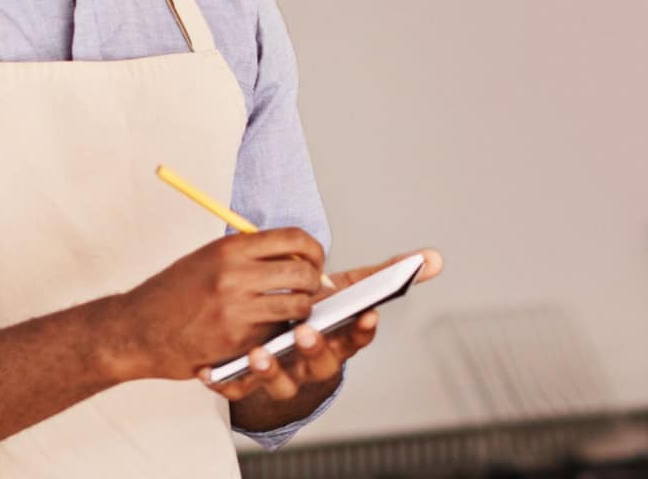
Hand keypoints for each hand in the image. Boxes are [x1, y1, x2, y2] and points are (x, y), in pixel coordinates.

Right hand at [104, 228, 325, 384]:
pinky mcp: (235, 340)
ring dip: (301, 311)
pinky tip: (262, 331)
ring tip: (289, 312)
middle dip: (314, 282)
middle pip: (304, 272)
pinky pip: (276, 332)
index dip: (314, 250)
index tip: (315, 260)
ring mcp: (236, 309)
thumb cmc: (172, 294)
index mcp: (231, 248)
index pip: (294, 238)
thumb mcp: (208, 258)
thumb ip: (248, 254)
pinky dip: (277, 332)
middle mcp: (235, 275)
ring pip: (298, 306)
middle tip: (309, 289)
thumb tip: (294, 255)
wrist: (135, 331)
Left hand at [215, 250, 443, 429]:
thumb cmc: (304, 315)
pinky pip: (238, 390)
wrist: (259, 350)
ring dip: (272, 370)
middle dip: (317, 349)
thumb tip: (436, 258)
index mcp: (335, 339)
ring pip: (282, 385)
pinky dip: (226, 381)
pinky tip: (211, 370)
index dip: (363, 330)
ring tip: (257, 351)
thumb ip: (378, 275)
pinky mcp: (249, 385)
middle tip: (306, 329)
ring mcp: (282, 376)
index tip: (368, 315)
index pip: (356, 337)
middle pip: (322, 364)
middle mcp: (311, 362)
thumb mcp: (337, 292)